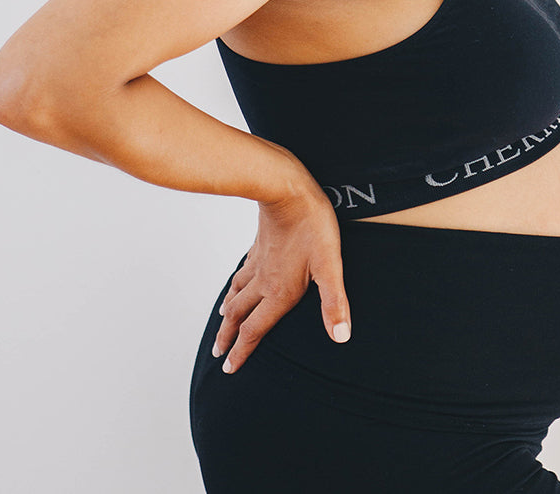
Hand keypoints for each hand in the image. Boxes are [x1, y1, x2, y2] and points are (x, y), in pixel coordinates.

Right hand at [211, 178, 350, 373]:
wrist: (288, 191)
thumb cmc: (313, 226)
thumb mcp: (330, 266)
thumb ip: (334, 303)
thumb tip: (341, 337)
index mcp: (279, 292)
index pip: (255, 330)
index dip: (242, 352)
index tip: (229, 369)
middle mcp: (263, 282)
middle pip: (240, 316)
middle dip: (229, 338)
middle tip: (218, 354)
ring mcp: (258, 264)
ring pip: (236, 294)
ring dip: (228, 313)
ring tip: (222, 321)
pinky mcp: (257, 248)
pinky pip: (240, 273)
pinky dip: (233, 286)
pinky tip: (235, 284)